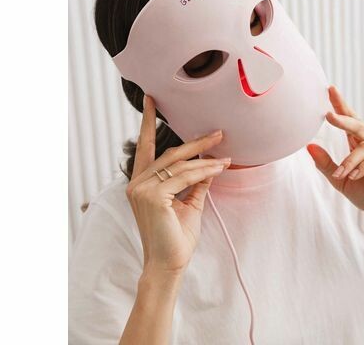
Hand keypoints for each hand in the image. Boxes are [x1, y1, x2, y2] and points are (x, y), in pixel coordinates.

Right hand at [125, 94, 230, 276]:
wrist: (169, 264)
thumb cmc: (176, 237)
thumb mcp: (188, 203)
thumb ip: (195, 182)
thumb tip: (210, 164)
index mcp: (141, 182)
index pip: (144, 147)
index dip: (146, 121)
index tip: (151, 99)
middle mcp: (137, 183)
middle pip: (170, 153)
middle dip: (196, 142)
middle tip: (218, 132)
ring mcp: (142, 189)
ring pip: (180, 165)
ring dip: (206, 159)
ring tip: (226, 156)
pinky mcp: (153, 196)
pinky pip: (185, 177)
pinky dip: (204, 172)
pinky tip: (219, 168)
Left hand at [307, 85, 363, 221]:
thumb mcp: (342, 181)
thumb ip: (327, 164)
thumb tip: (308, 146)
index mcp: (361, 143)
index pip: (350, 119)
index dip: (341, 105)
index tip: (330, 89)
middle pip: (358, 125)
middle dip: (343, 119)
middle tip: (329, 115)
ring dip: (351, 159)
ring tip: (342, 173)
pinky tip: (355, 174)